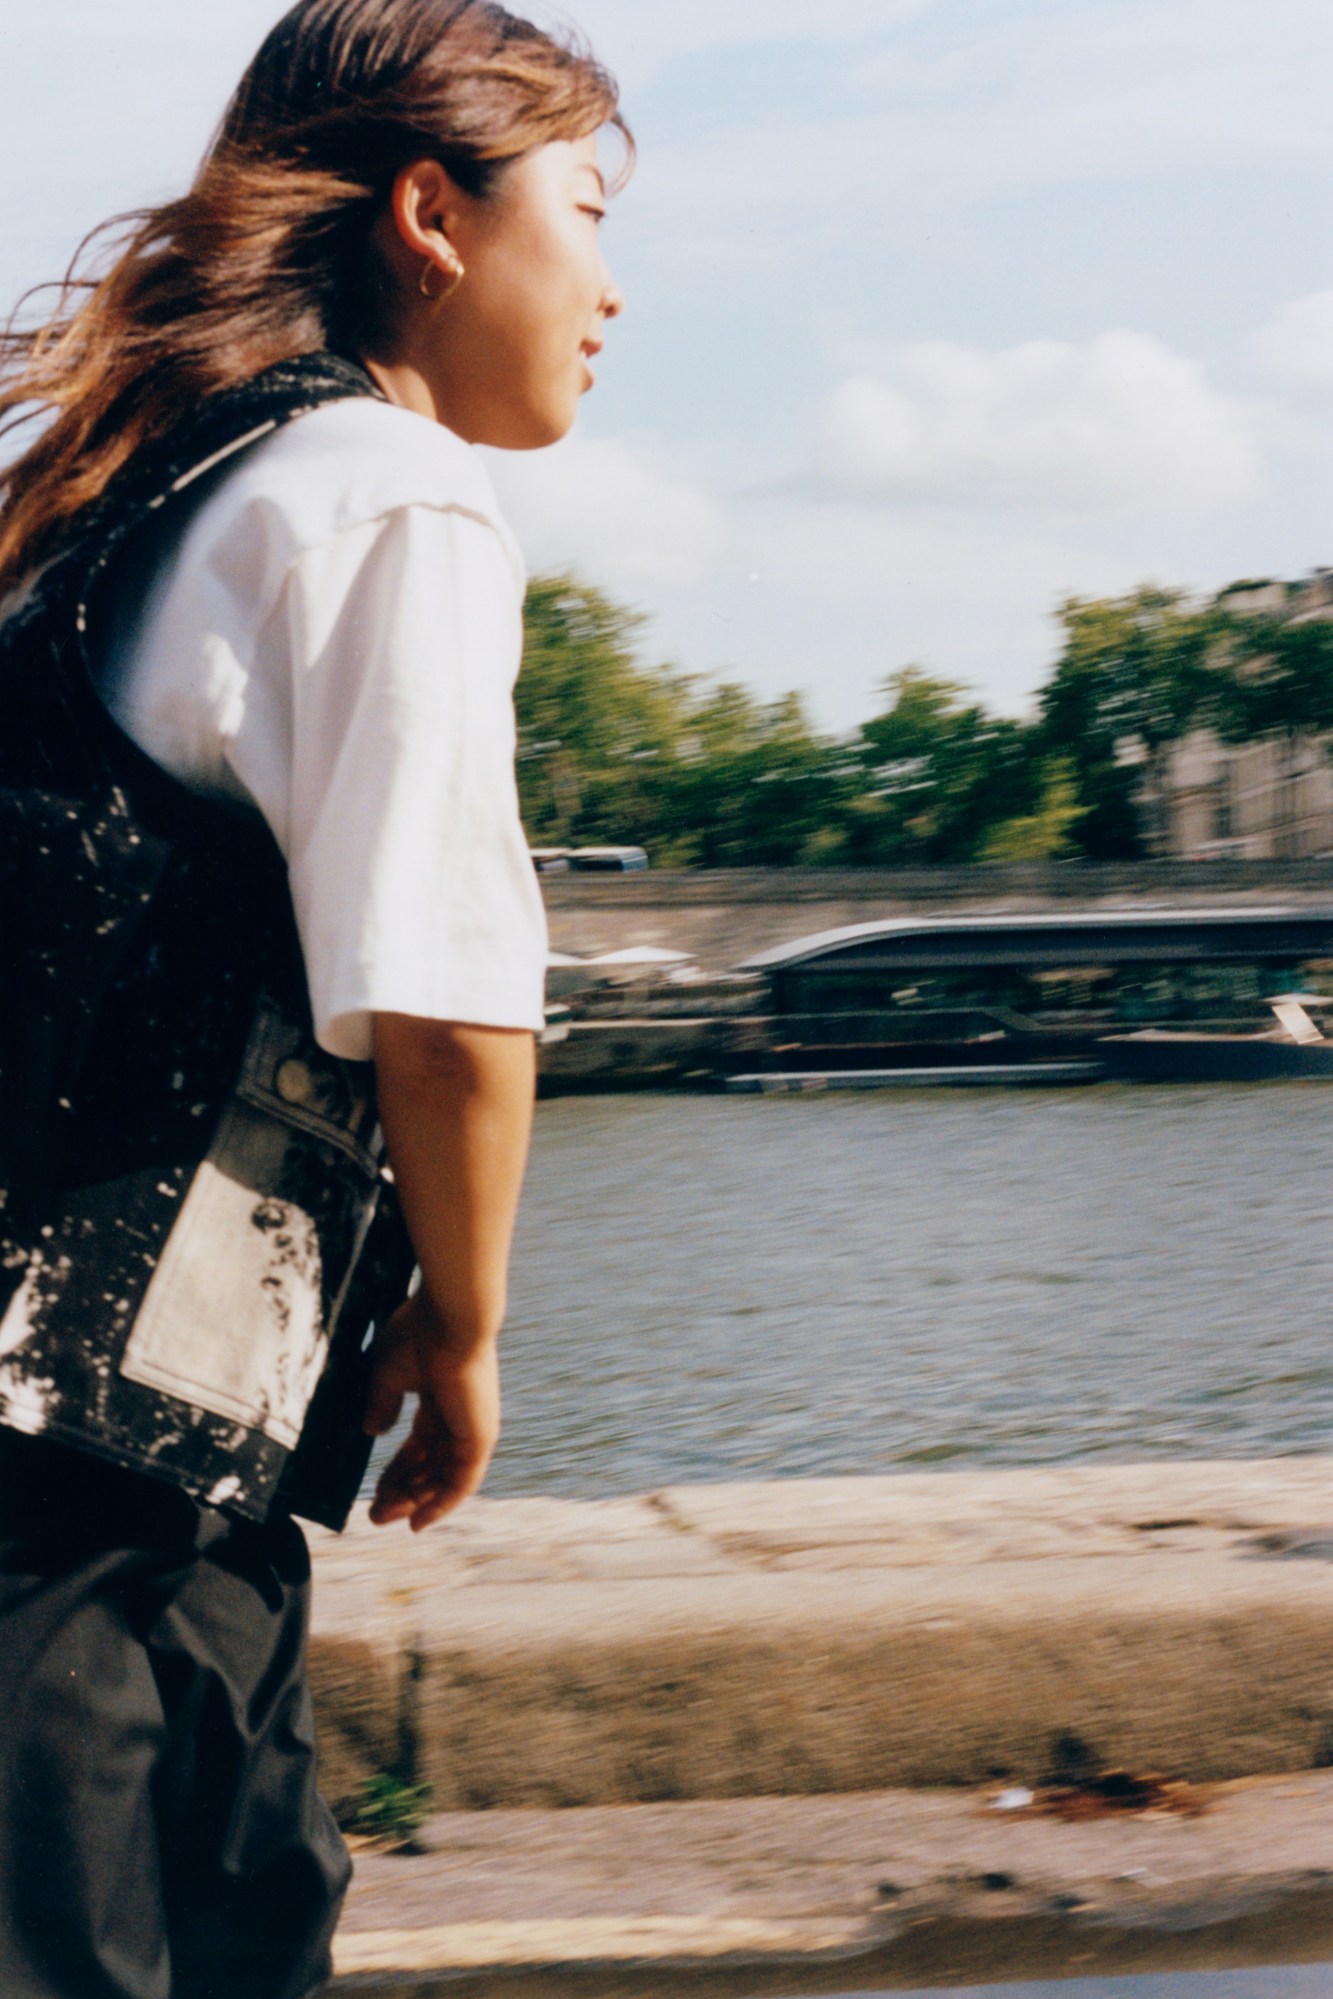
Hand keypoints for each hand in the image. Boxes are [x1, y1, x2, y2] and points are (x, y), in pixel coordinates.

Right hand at [363, 1291, 500, 1531]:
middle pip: (429, 1464)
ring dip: (415, 1501)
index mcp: (440, 1396)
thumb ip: (382, 1402)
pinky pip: (462, 1481)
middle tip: (375, 1514)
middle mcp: (460, 1415)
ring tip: (383, 1518)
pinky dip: (442, 1503)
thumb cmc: (419, 1332)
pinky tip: (418, 1521)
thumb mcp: (388, 1373)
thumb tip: (372, 1431)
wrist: (450, 1317)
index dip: (398, 1468)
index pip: (419, 1443)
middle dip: (402, 1490)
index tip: (376, 1491)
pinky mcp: (480, 1437)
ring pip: (443, 1477)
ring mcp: (472, 1427)